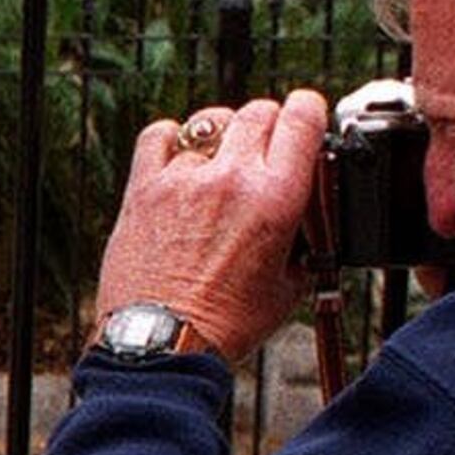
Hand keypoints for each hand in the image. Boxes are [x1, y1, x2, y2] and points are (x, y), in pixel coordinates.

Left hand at [88, 91, 328, 361]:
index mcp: (277, 198)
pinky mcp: (144, 188)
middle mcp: (231, 178)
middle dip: (269, 125)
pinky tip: (178, 156)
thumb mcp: (291, 286)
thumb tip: (310, 223)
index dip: (309, 110)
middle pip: (258, 112)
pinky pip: (158, 135)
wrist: (162, 344)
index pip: (303, 117)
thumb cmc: (226, 324)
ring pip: (211, 121)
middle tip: (266, 149)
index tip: (307, 118)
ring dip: (224, 133)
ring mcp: (184, 179)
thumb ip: (305, 241)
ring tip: (223, 158)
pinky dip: (172, 138)